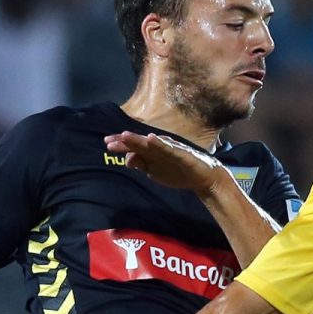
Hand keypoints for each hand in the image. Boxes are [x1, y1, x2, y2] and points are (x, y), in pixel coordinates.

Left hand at [104, 132, 224, 195]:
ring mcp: (170, 150)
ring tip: (125, 135)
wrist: (205, 178)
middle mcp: (159, 148)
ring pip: (151, 144)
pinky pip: (169, 149)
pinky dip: (160, 144)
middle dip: (125, 142)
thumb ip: (142, 165)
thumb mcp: (155, 171)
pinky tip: (152, 139)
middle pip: (140, 144)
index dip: (121, 144)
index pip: (134, 146)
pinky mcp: (181, 155)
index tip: (107, 144)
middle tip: (109, 141)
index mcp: (152, 152)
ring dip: (138, 139)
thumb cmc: (179, 172)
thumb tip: (127, 161)